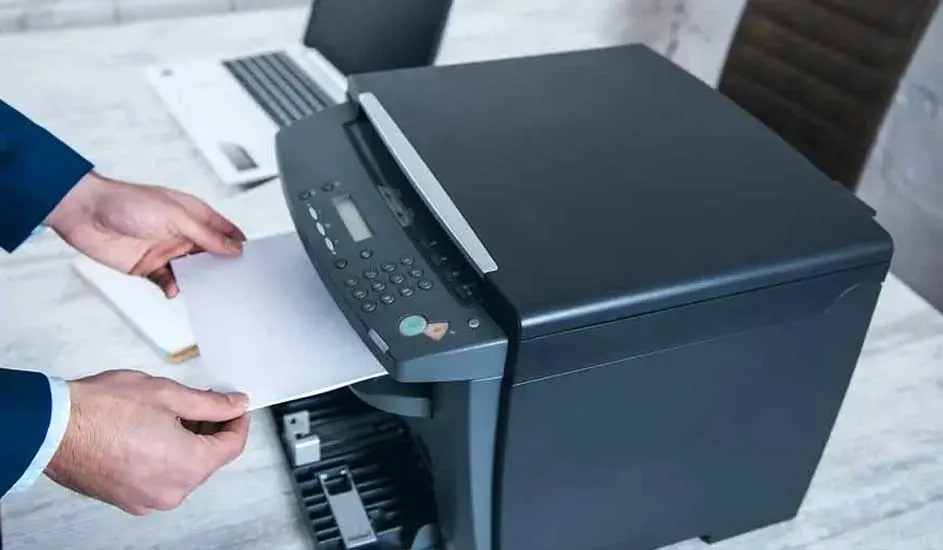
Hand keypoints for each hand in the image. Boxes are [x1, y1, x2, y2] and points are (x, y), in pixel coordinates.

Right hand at [44, 370, 249, 514]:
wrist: (52, 429)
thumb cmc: (102, 410)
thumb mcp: (168, 394)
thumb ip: (210, 404)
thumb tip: (235, 405)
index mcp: (189, 466)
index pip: (232, 446)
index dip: (238, 421)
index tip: (236, 406)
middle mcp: (172, 491)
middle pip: (209, 460)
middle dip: (211, 431)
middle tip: (203, 403)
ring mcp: (148, 499)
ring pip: (184, 470)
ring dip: (188, 444)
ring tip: (172, 414)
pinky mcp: (128, 499)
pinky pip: (160, 478)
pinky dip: (165, 458)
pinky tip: (153, 433)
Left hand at [45, 171, 245, 296]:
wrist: (85, 214)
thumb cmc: (127, 202)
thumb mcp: (176, 216)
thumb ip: (206, 236)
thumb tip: (234, 249)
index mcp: (194, 214)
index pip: (225, 231)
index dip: (238, 245)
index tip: (251, 261)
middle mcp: (183, 233)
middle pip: (211, 254)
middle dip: (222, 267)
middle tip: (234, 282)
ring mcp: (166, 250)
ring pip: (192, 272)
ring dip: (198, 281)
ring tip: (207, 290)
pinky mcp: (148, 267)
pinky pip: (168, 282)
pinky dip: (174, 288)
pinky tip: (174, 290)